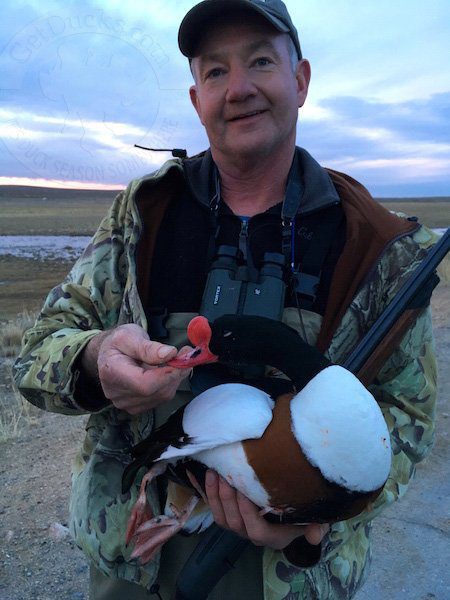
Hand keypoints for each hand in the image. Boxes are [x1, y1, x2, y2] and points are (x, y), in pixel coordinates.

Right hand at [82, 324, 191, 413]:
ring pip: (162, 396)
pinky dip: (169, 384)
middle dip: (175, 373)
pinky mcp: (135, 407)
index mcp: (112, 372)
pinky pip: (160, 399)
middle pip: (156, 391)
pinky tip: (167, 372)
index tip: (182, 358)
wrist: (109, 354)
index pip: (144, 383)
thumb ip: (148, 347)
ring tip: (176, 361)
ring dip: (174, 378)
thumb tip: (169, 354)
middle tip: (186, 354)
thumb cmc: (119, 342)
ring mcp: (125, 403)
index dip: (167, 374)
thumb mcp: (130, 335)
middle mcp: (116, 393)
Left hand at [205, 470, 328, 549]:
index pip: (256, 531)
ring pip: (221, 517)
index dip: (247, 513)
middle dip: (227, 498)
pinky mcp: (228, 515)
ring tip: (214, 473)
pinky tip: (204, 475)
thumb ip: (317, 525)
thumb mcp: (313, 517)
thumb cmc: (301, 511)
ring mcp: (239, 525)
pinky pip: (214, 509)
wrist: (291, 509)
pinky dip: (207, 493)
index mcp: (273, 537)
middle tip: (225, 474)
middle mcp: (252, 534)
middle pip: (234, 522)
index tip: (244, 491)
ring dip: (215, 495)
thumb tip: (315, 534)